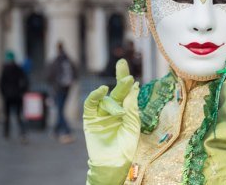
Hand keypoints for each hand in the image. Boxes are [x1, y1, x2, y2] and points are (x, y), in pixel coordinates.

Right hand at [83, 59, 140, 183]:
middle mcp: (112, 110)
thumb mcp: (133, 123)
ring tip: (120, 112)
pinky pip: (90, 104)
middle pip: (116, 91)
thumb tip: (134, 85)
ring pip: (106, 100)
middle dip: (120, 79)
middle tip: (124, 68)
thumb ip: (131, 104)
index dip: (123, 77)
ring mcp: (100, 114)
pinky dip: (95, 96)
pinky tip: (101, 91)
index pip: (125, 91)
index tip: (122, 63)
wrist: (114, 161)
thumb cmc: (126, 145)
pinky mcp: (90, 119)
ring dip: (113, 101)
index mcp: (125, 110)